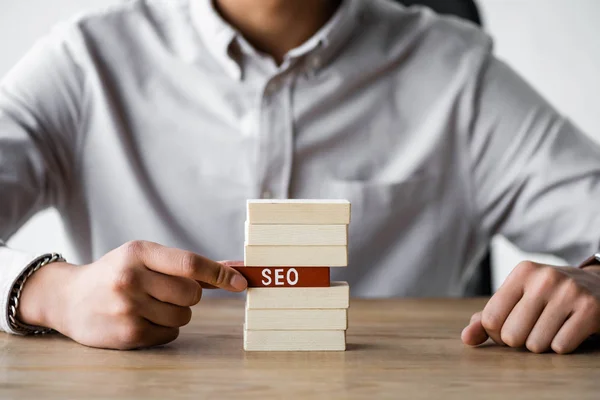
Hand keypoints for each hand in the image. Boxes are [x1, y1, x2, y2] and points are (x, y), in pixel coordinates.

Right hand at [17, 241, 247, 349]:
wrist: (68, 299)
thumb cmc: (117, 274)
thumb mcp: (143, 258)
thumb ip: (185, 265)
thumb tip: (233, 268)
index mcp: (139, 252)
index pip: (190, 264)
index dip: (220, 274)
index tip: (241, 282)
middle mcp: (132, 278)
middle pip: (192, 294)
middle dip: (190, 295)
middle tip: (168, 292)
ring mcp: (128, 307)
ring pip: (184, 316)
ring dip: (177, 313)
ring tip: (150, 305)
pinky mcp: (127, 333)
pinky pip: (170, 334)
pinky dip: (165, 328)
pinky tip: (142, 319)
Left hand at [462, 261, 599, 353]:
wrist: (598, 287)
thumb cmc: (548, 297)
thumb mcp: (518, 298)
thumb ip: (488, 318)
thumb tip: (465, 338)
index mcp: (522, 272)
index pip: (490, 319)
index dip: (497, 333)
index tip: (511, 327)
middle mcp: (544, 278)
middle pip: (511, 335)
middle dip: (520, 341)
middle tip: (533, 329)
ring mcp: (569, 292)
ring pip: (536, 344)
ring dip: (542, 345)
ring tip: (552, 328)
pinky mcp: (590, 309)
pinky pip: (561, 347)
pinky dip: (562, 347)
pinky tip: (568, 330)